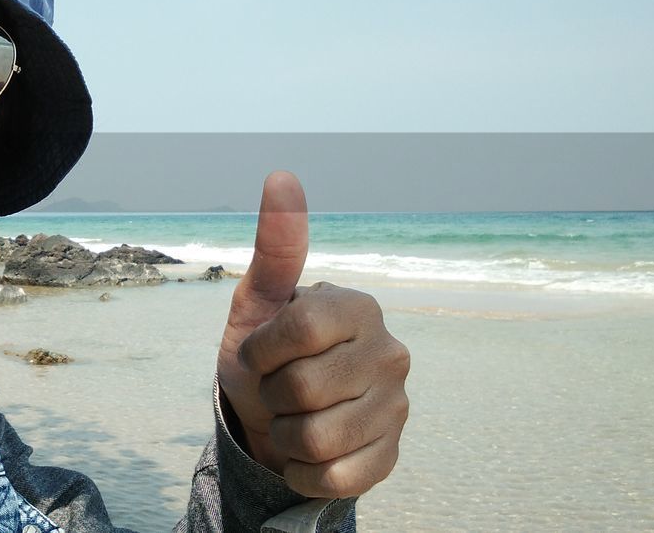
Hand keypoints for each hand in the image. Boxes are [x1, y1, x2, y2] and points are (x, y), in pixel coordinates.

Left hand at [216, 171, 409, 497]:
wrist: (269, 418)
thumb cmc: (263, 352)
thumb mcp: (257, 303)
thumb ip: (275, 248)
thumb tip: (281, 176)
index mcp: (357, 307)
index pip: (299, 329)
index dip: (262, 349)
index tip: (258, 352)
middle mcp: (390, 352)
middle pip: (304, 388)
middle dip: (271, 394)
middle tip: (278, 387)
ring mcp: (396, 407)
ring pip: (318, 438)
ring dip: (284, 435)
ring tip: (291, 417)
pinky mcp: (390, 456)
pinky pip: (334, 477)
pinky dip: (302, 471)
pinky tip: (305, 454)